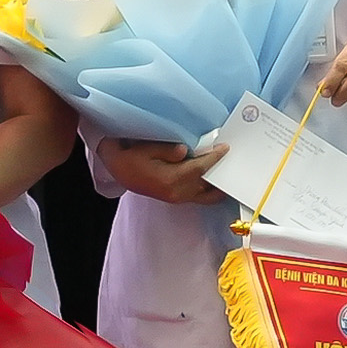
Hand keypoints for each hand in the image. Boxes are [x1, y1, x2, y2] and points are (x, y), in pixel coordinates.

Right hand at [102, 135, 222, 205]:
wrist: (116, 169)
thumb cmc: (130, 157)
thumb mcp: (145, 149)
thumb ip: (167, 150)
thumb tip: (185, 150)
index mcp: (170, 179)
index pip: (200, 168)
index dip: (214, 158)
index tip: (224, 149)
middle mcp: (176, 192)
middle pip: (207, 185)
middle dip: (219, 173)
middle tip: (230, 161)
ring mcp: (176, 198)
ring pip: (206, 196)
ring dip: (216, 185)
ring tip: (224, 172)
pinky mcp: (175, 199)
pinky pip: (199, 197)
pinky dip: (208, 190)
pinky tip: (211, 179)